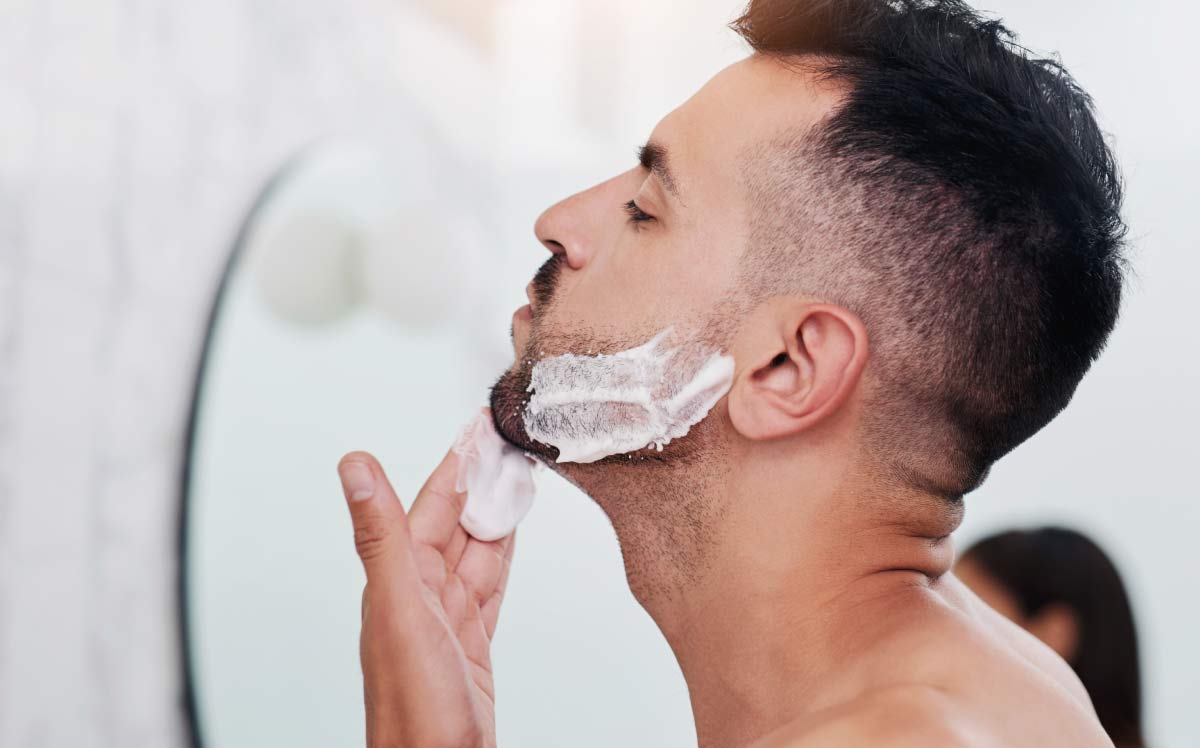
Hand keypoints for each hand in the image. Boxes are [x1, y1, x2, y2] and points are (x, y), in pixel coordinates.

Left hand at [337, 444, 515, 747]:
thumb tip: (353, 466)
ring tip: (517, 476)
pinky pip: (488, 586)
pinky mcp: (470, 645)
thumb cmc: (414, 710)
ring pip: (474, 550)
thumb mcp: (400, 609)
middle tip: (507, 440)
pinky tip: (508, 539)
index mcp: (399, 580)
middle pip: (454, 521)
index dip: (456, 464)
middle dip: (480, 479)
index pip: (430, 504)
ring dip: (494, 512)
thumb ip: (381, 536)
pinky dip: (501, 556)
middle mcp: (419, 595)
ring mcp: (446, 621)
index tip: (477, 428)